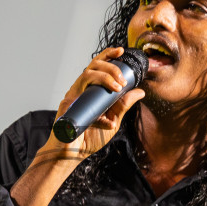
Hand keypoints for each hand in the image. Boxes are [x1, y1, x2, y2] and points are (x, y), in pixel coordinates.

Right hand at [34, 48, 144, 165]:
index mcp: (90, 90)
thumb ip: (124, 106)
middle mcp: (81, 90)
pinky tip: (107, 121)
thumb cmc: (89, 138)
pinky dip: (98, 111)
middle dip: (110, 67)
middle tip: (122, 80)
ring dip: (104, 77)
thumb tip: (140, 91)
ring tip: (117, 88)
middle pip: (93, 66)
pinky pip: (83, 100)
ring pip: (86, 75)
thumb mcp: (113, 121)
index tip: (121, 51)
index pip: (98, 66)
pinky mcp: (67, 106)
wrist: (72, 154)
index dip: (108, 55)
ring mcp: (73, 96)